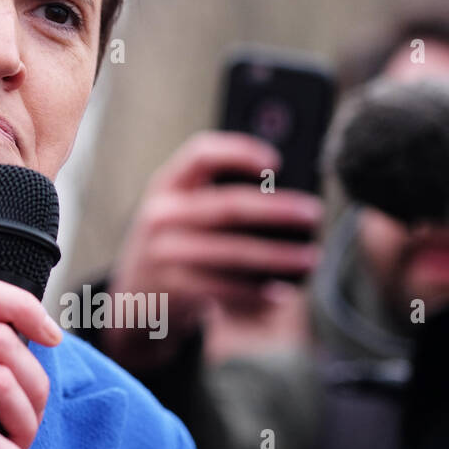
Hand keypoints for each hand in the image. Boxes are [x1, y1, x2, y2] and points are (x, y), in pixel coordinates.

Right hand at [104, 131, 322, 369]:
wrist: (134, 296)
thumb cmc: (176, 243)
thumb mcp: (180, 211)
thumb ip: (216, 195)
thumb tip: (287, 196)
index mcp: (166, 185)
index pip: (201, 154)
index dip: (239, 152)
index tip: (276, 162)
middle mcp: (160, 214)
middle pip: (227, 206)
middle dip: (277, 209)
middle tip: (314, 213)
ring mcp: (163, 252)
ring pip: (232, 252)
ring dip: (277, 256)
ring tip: (310, 258)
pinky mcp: (172, 287)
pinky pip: (224, 288)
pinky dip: (257, 293)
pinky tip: (281, 294)